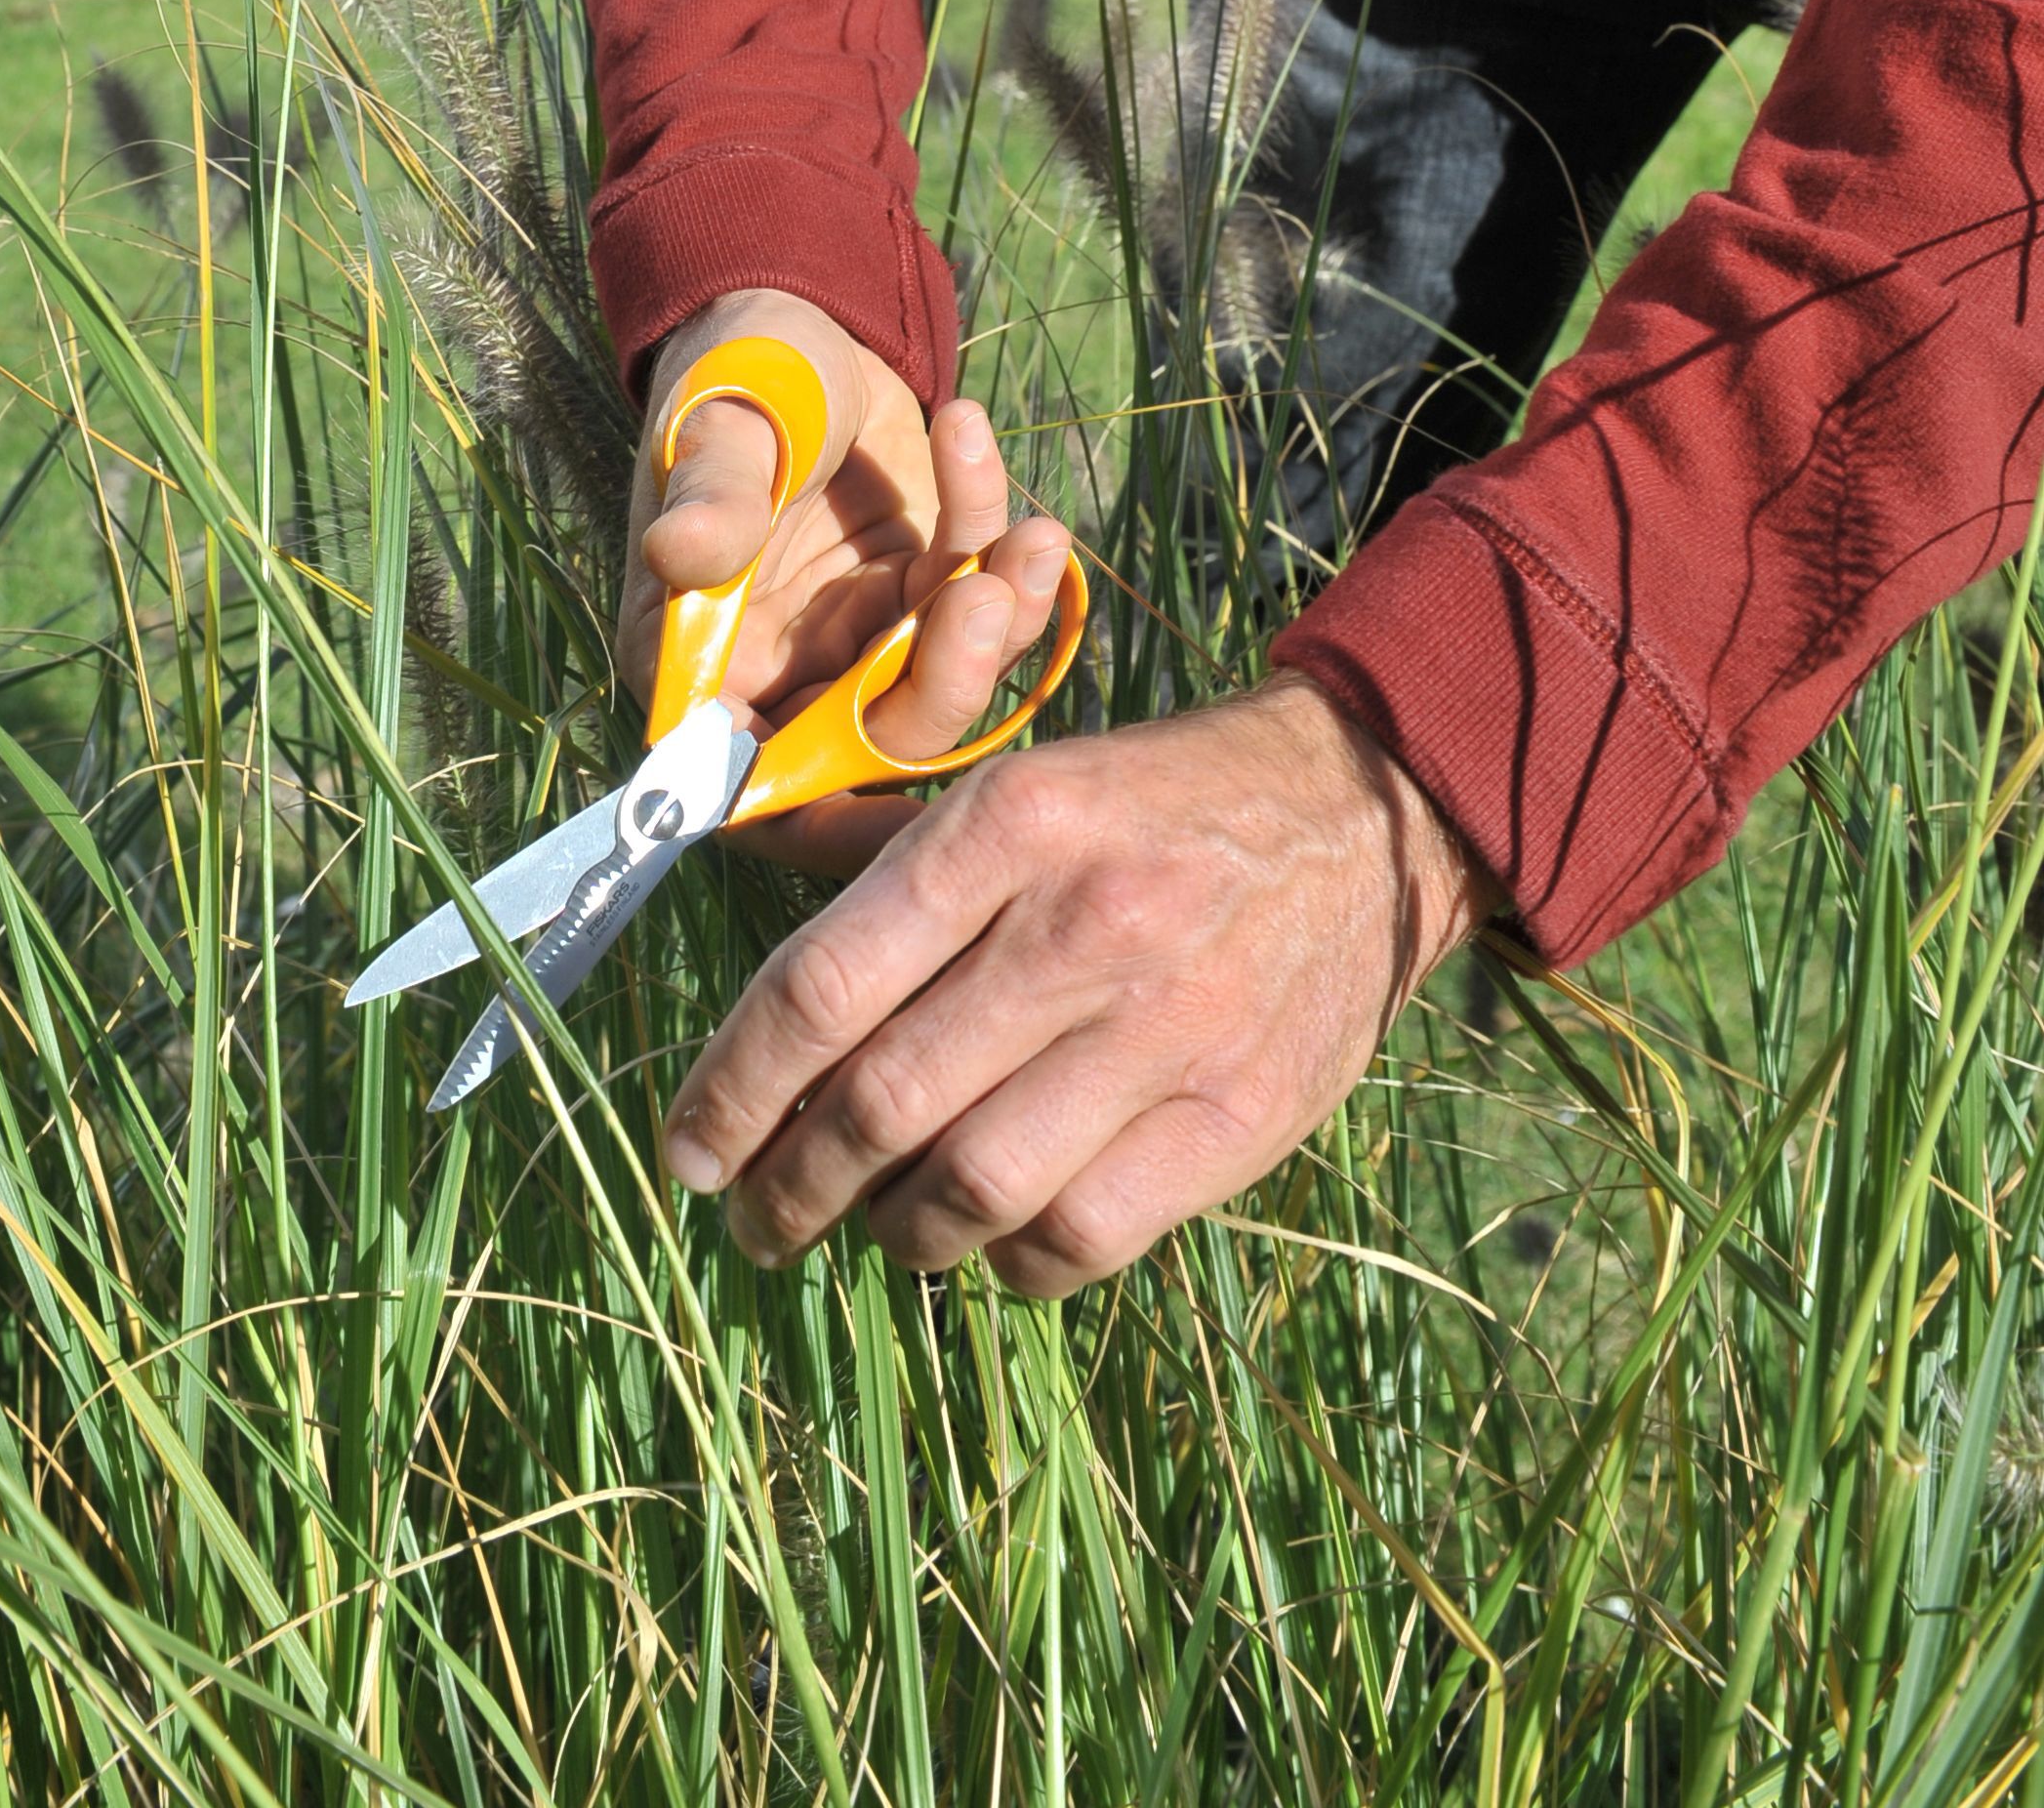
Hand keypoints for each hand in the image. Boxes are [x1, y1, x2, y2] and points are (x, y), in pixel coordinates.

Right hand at [622, 289, 1072, 875]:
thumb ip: (711, 494)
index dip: (822, 822)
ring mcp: (858, 641)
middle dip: (942, 681)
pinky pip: (981, 603)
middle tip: (984, 592)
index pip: (744, 786)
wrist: (806, 319)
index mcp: (695, 660)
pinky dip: (1002, 545)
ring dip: (995, 612)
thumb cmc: (738, 370)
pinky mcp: (922, 598)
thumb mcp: (722, 423)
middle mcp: (776, 674)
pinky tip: (983, 454)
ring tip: (1025, 530)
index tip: (912, 827)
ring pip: (945, 681)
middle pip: (870, 744)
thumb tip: (677, 550)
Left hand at [658, 672, 1499, 1295]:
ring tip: (867, 1225)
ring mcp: (1173, 1029)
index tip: (686, 1149)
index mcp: (1007, 830)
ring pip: (975, 1186)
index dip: (732, 1087)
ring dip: (893, 1231)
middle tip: (752, 1219)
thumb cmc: (1147, 807)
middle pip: (884, 1101)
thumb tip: (747, 943)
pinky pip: (1084, 1235)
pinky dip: (1009, 1259)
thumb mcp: (1018, 786)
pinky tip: (986, 1240)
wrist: (1359, 815)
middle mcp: (1082, 927)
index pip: (824, 985)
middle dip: (789, 1185)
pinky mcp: (1245, 1116)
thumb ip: (885, 863)